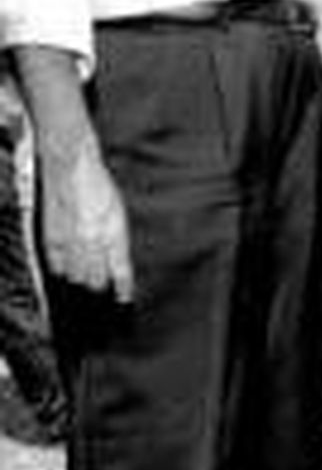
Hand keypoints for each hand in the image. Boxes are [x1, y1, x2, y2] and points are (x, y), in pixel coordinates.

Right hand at [40, 143, 133, 301]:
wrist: (71, 167)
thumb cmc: (99, 188)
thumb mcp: (118, 215)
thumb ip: (117, 241)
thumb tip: (116, 266)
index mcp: (114, 236)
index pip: (121, 275)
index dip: (123, 292)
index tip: (124, 301)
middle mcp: (93, 243)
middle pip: (96, 282)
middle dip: (100, 291)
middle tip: (101, 297)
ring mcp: (69, 242)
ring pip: (76, 278)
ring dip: (81, 284)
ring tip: (85, 291)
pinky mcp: (50, 239)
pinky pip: (56, 268)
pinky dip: (63, 273)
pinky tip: (66, 274)